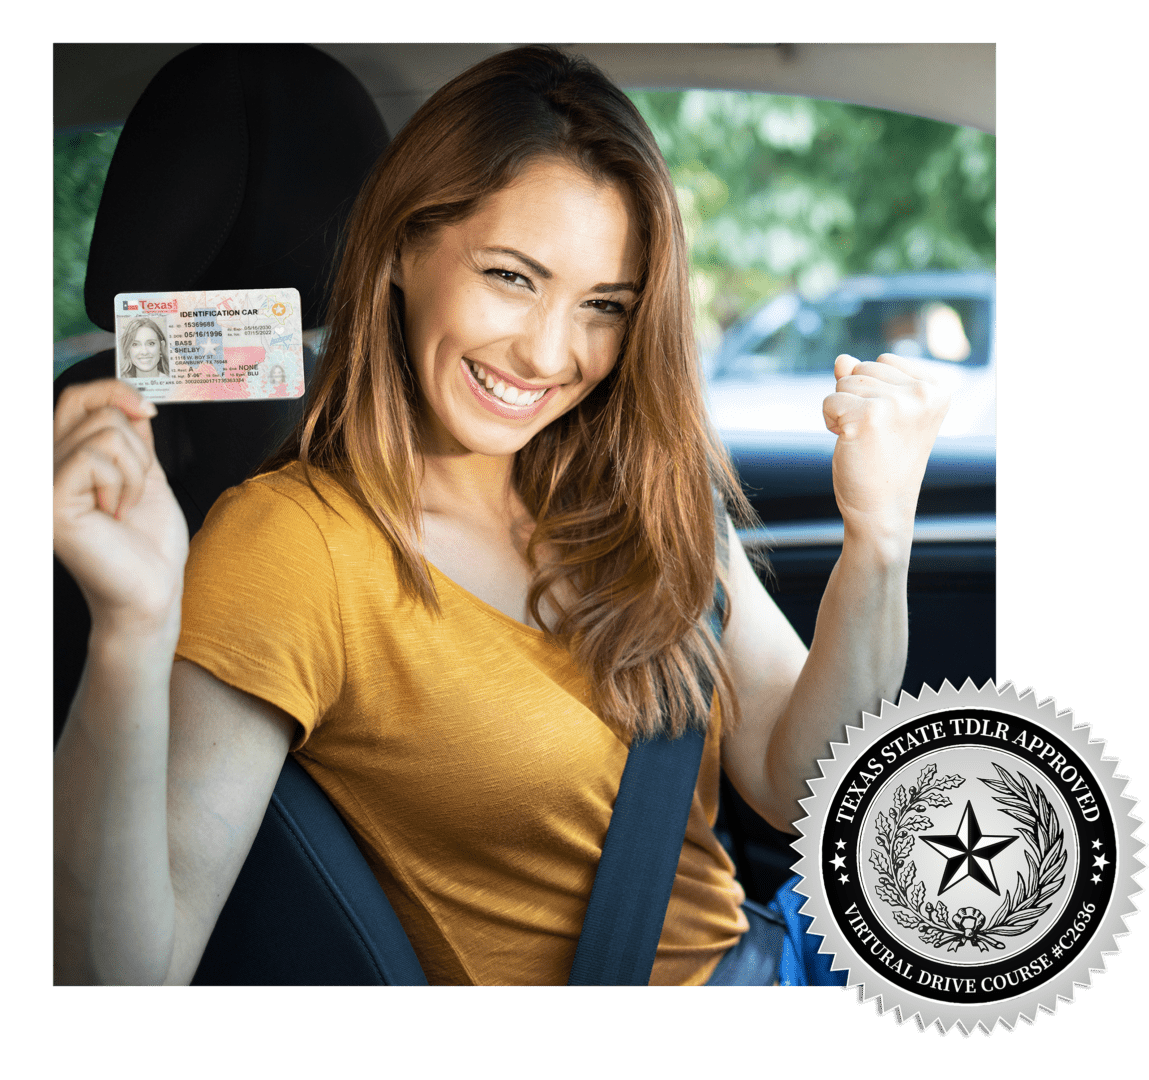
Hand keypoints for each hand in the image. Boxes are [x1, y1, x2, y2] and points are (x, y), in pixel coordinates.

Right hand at [52, 380, 188, 636]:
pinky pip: (96, 458)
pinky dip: (123, 484)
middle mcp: (42, 467)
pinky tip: (115, 515)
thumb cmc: (149, 541)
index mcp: (63, 458)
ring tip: (124, 507)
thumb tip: (132, 402)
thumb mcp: (145, 473)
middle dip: (136, 447)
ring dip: (134, 471)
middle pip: (96, 411)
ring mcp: (41, 484)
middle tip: (134, 489)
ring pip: (104, 433)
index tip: (148, 412)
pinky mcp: (49, 501)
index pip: (76, 397)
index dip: (115, 391)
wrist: (152, 588)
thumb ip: (133, 437)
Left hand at [822, 354, 949, 542]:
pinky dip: (829, 422)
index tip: (888, 424)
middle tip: (873, 435)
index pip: (883, 360)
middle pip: (862, 368)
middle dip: (855, 399)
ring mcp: (896, 404)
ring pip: (843, 382)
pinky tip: (850, 443)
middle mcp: (923, 393)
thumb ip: (865, 380)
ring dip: (842, 411)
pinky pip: (829, 401)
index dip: (873, 391)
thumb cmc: (882, 461)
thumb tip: (841, 359)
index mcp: (937, 388)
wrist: (881, 508)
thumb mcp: (882, 412)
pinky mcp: (867, 416)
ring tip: (863, 440)